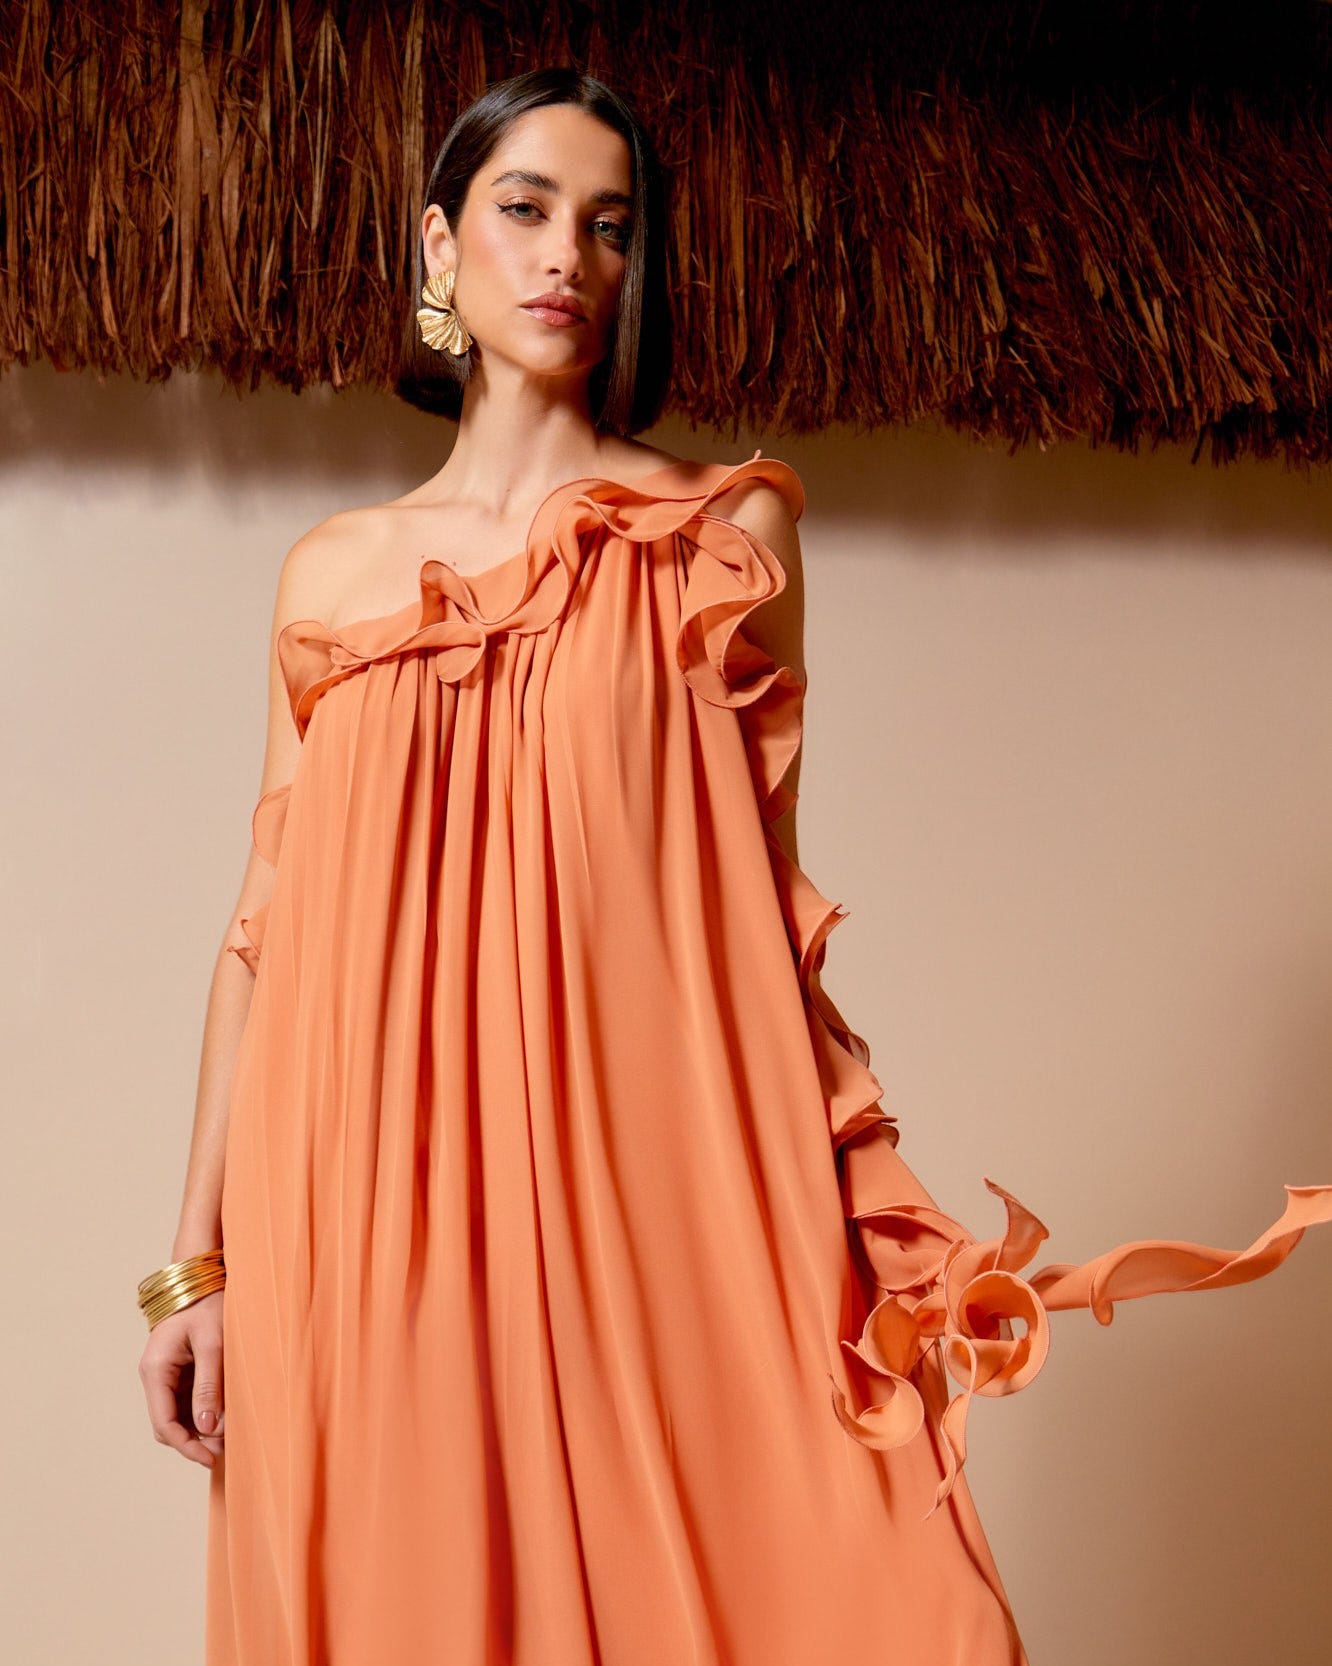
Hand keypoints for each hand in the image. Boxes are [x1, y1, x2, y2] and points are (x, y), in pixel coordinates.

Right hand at [138, 1288, 224, 1468]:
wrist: (202, 1276)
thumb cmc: (208, 1305)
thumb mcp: (213, 1344)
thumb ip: (209, 1385)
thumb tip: (206, 1426)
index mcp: (156, 1371)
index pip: (164, 1424)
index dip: (186, 1446)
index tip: (211, 1459)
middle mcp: (156, 1375)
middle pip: (169, 1424)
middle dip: (194, 1440)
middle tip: (224, 1451)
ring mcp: (166, 1374)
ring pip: (178, 1414)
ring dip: (200, 1428)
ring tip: (229, 1437)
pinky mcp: (179, 1370)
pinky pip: (187, 1400)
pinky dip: (203, 1411)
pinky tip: (224, 1416)